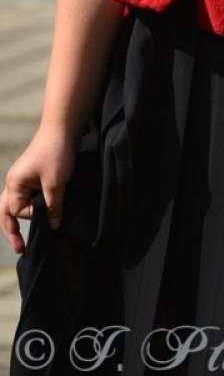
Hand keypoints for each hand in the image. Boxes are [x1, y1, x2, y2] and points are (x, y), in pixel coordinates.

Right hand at [2, 125, 76, 253]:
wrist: (63, 129)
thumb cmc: (56, 153)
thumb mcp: (56, 183)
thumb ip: (53, 206)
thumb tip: (52, 226)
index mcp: (14, 184)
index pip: (16, 211)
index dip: (31, 215)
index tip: (47, 210)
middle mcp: (13, 183)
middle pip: (6, 212)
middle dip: (11, 231)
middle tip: (20, 250)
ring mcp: (22, 178)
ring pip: (14, 205)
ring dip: (18, 219)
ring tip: (21, 237)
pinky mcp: (33, 175)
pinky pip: (25, 196)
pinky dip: (29, 206)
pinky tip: (38, 212)